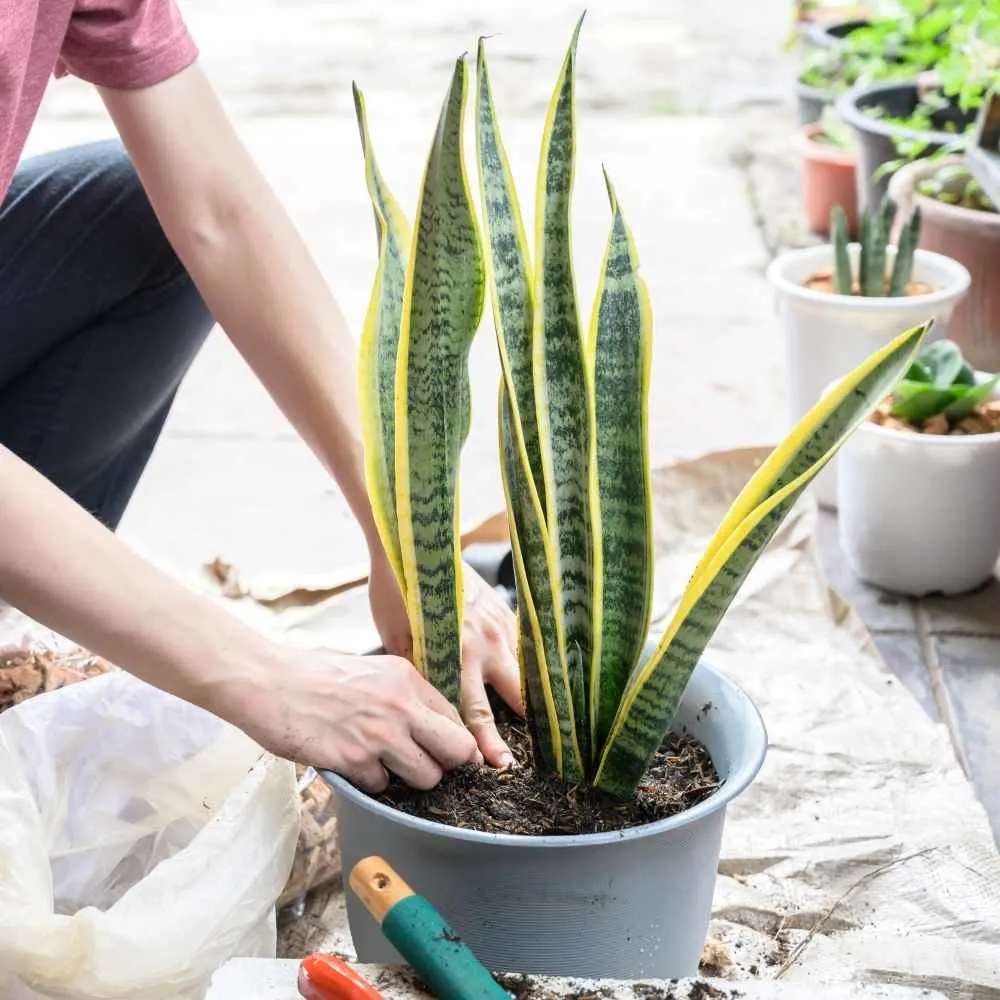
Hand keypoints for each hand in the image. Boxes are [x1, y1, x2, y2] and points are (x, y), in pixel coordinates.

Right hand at [224, 647, 480, 792]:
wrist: (269, 681)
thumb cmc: (316, 675)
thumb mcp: (372, 671)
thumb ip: (403, 695)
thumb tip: (431, 726)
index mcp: (407, 679)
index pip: (456, 719)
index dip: (453, 741)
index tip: (445, 753)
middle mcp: (401, 705)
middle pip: (456, 751)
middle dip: (446, 764)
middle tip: (426, 765)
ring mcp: (379, 735)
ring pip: (426, 777)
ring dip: (408, 778)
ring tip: (383, 763)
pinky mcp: (354, 760)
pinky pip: (382, 786)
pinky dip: (370, 782)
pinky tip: (351, 764)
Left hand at [368, 551, 523, 767]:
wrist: (414, 545)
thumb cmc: (397, 594)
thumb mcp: (398, 642)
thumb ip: (422, 674)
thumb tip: (429, 705)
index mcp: (455, 658)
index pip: (476, 714)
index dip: (488, 744)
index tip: (500, 765)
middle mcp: (484, 645)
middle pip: (517, 697)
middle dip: (527, 725)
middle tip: (537, 748)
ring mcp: (500, 625)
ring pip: (527, 670)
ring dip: (532, 693)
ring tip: (544, 716)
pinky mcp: (505, 608)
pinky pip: (523, 643)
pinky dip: (527, 662)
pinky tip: (530, 674)